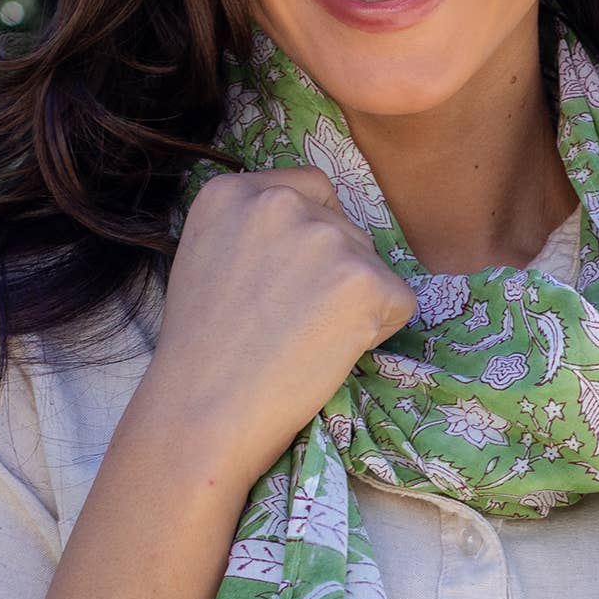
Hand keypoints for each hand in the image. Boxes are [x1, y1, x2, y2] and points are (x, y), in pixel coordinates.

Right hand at [134, 167, 419, 489]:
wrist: (204, 411)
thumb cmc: (201, 355)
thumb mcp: (206, 260)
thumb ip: (253, 232)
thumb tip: (309, 240)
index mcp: (232, 191)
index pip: (311, 187)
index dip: (314, 236)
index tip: (296, 279)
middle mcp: (281, 201)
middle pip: (345, 227)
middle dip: (335, 272)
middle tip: (294, 324)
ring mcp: (326, 237)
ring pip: (372, 265)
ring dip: (355, 302)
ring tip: (305, 342)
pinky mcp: (365, 279)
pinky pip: (398, 302)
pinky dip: (378, 331)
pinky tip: (330, 354)